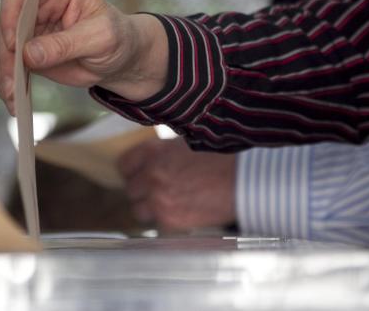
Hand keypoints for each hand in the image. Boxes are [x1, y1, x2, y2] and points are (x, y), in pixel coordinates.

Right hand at [0, 0, 168, 113]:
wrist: (119, 59)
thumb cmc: (117, 38)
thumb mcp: (101, 39)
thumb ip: (67, 44)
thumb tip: (30, 54)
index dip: (9, 13)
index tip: (11, 42)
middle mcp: (36, 3)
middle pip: (4, 22)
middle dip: (5, 55)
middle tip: (12, 83)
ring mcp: (27, 27)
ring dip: (2, 72)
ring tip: (13, 97)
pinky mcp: (23, 50)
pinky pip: (2, 63)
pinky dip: (4, 81)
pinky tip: (13, 99)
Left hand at [117, 137, 236, 229]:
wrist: (244, 181)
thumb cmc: (222, 159)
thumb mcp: (186, 145)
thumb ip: (164, 154)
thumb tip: (153, 163)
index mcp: (154, 152)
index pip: (124, 164)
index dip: (132, 170)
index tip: (137, 174)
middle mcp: (151, 175)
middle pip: (131, 189)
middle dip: (142, 190)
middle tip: (158, 190)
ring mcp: (158, 199)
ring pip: (139, 210)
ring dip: (150, 208)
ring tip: (169, 204)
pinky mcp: (170, 219)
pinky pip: (157, 224)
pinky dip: (166, 220)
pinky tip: (182, 212)